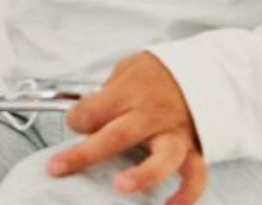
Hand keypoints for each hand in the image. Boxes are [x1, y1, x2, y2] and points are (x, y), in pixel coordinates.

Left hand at [48, 52, 205, 204]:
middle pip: (116, 136)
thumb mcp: (127, 68)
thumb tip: (85, 116)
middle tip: (58, 167)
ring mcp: (174, 134)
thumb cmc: (158, 72)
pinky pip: (194, 176)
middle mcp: (152, 115)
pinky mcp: (193, 149)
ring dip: (142, 173)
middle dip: (84, 154)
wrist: (204, 70)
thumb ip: (108, 94)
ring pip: (162, 158)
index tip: (73, 124)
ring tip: (121, 186)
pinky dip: (185, 194)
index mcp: (130, 92)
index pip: (93, 110)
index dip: (75, 119)